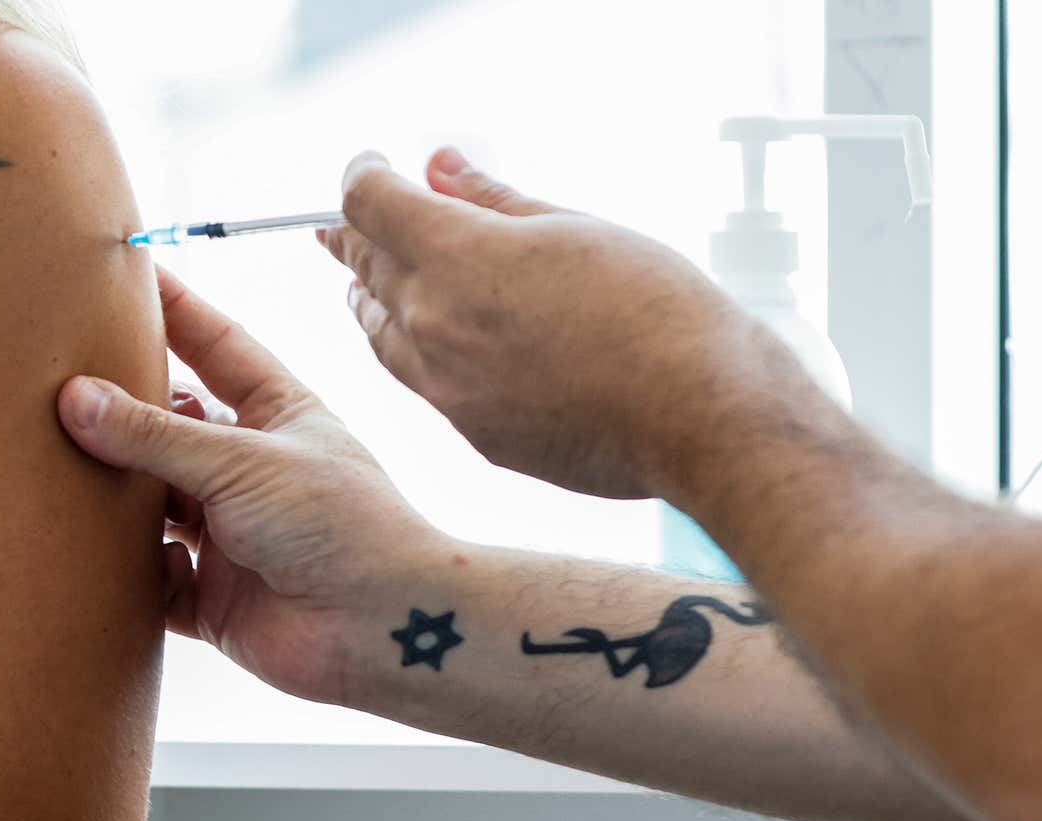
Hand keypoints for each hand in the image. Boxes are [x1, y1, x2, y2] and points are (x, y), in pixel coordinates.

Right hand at [59, 267, 452, 705]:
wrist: (380, 628)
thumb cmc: (341, 525)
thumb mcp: (242, 461)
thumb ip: (156, 434)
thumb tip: (75, 397)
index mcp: (276, 415)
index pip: (216, 345)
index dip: (174, 308)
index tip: (124, 270)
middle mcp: (249, 470)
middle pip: (169, 428)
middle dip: (119, 410)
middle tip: (53, 380)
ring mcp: (228, 535)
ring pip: (150, 506)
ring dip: (112, 496)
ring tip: (52, 468)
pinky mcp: (212, 598)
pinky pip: (151, 581)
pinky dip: (127, 573)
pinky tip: (107, 558)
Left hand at [320, 147, 812, 499]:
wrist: (696, 415)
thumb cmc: (654, 310)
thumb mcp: (575, 229)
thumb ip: (495, 200)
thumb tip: (442, 168)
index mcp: (455, 256)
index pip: (369, 203)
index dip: (365, 175)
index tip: (375, 168)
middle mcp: (433, 322)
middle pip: (368, 267)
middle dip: (357, 237)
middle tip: (344, 226)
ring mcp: (447, 386)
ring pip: (381, 332)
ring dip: (372, 300)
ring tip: (365, 287)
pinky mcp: (473, 432)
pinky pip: (424, 382)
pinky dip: (415, 351)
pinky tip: (427, 345)